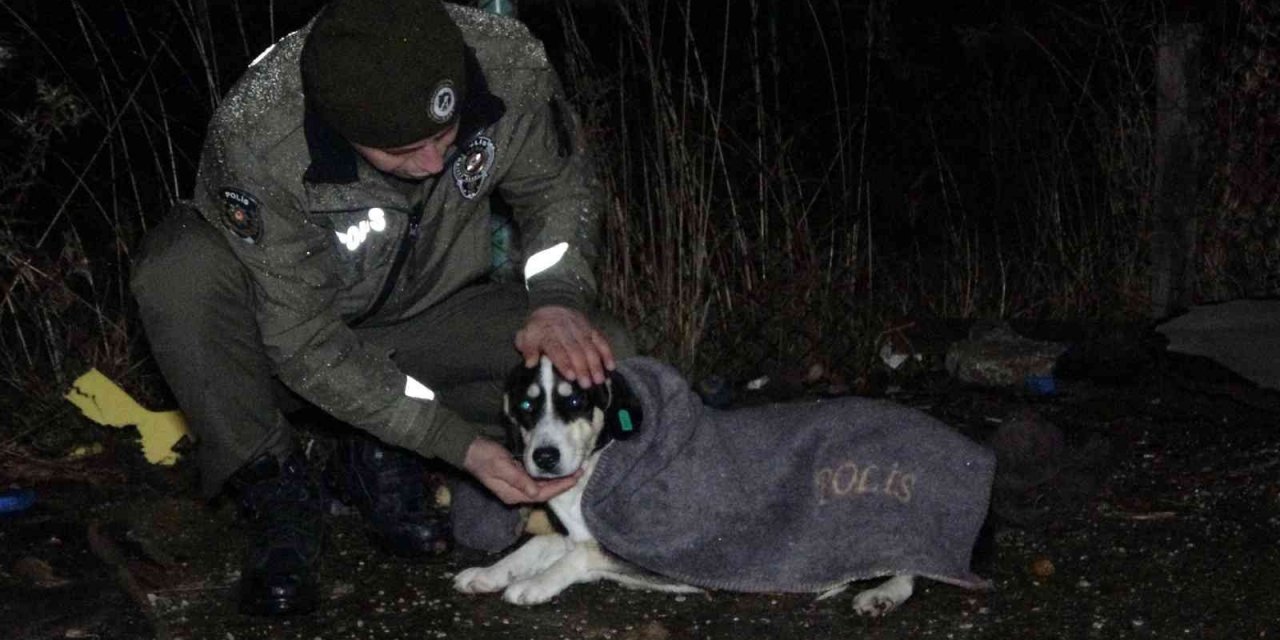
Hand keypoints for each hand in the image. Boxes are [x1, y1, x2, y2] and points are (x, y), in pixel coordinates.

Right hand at [461, 437, 579, 504]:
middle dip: (562, 484)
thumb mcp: (501, 466)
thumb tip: (536, 492)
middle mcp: (516, 494)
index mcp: (513, 495)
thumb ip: (518, 479)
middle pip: (544, 493)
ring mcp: (515, 486)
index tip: (575, 478)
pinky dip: (548, 475)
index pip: (542, 494)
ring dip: (557, 480)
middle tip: (579, 472)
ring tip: (573, 470)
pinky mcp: (515, 477)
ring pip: (542, 487)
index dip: (559, 487)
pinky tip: (556, 469)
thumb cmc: (484, 456)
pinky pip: (536, 480)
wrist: (469, 449)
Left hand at [515, 306, 614, 387]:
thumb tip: (530, 362)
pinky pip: (601, 339)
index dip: (564, 362)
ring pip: (590, 346)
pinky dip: (607, 353)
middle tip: (587, 384)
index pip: (556, 348)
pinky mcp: (591, 327)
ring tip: (599, 380)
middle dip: (583, 367)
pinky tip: (611, 366)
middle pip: (575, 349)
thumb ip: (527, 349)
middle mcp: (565, 330)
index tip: (571, 377)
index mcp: (547, 333)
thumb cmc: (538, 331)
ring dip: (596, 363)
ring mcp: (580, 328)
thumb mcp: (525, 337)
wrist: (551, 309)